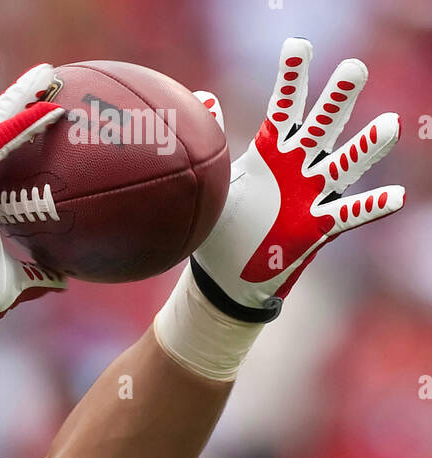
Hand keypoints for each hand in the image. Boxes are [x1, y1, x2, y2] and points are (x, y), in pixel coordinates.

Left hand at [191, 36, 403, 320]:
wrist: (225, 275)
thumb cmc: (223, 225)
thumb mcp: (215, 182)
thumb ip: (212, 140)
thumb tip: (201, 98)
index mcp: (272, 150)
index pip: (285, 106)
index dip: (292, 78)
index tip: (298, 45)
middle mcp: (298, 167)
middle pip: (323, 126)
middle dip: (338, 99)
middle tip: (354, 69)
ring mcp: (312, 195)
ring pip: (344, 164)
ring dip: (367, 146)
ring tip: (389, 126)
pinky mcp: (317, 227)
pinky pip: (348, 214)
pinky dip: (372, 205)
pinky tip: (395, 197)